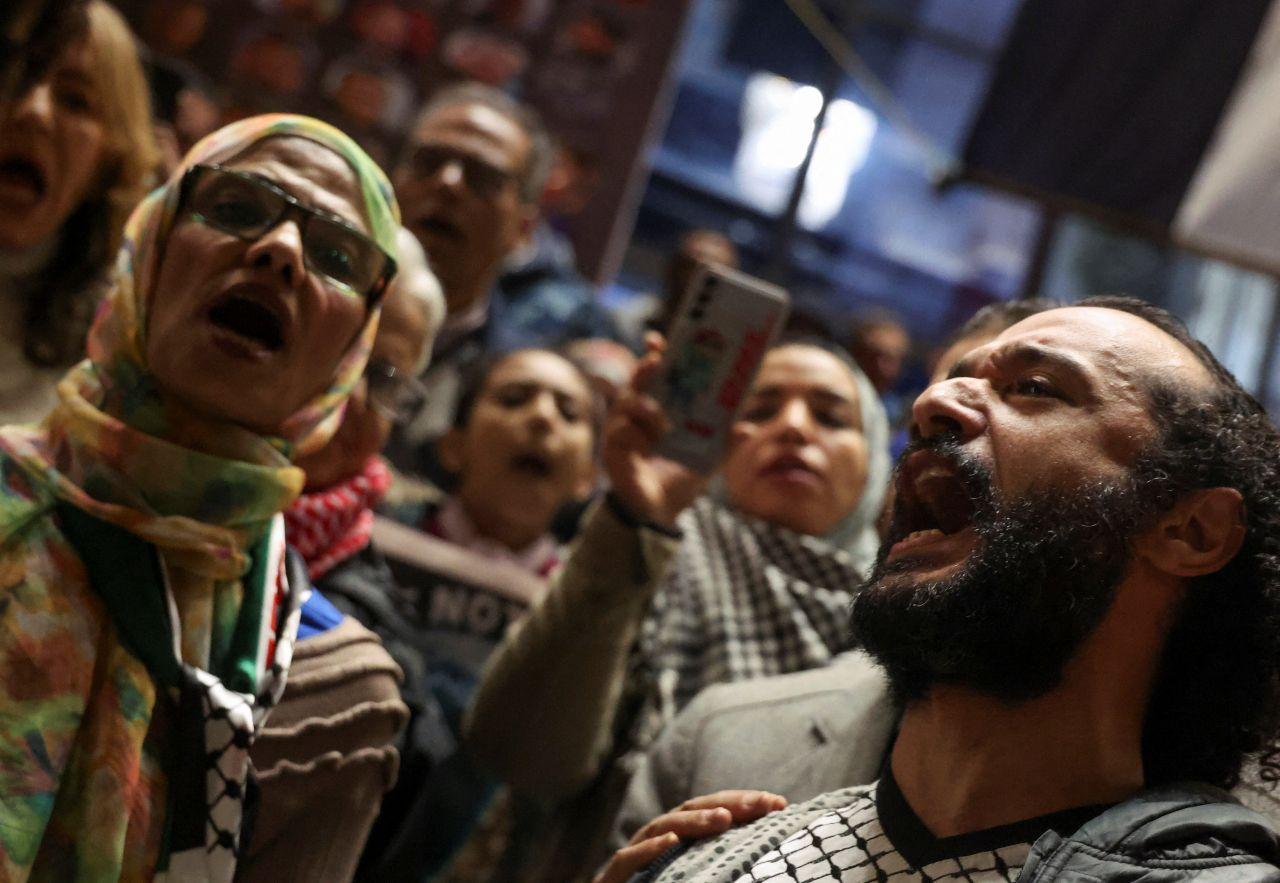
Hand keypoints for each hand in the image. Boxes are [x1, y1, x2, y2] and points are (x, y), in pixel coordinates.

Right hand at [592, 790, 787, 882]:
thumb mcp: (698, 879)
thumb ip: (724, 866)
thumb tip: (769, 862)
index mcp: (680, 840)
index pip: (714, 812)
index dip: (744, 804)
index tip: (779, 804)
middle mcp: (657, 840)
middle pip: (691, 810)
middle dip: (728, 803)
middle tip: (761, 803)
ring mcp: (634, 855)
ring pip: (663, 826)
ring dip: (694, 820)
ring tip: (723, 819)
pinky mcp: (614, 876)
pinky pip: (629, 858)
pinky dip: (650, 848)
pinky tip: (671, 843)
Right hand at [603, 333, 708, 527]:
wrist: (660, 514)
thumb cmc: (679, 480)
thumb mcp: (708, 458)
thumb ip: (726, 443)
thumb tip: (748, 428)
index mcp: (659, 410)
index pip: (654, 375)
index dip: (654, 355)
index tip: (656, 340)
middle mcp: (637, 416)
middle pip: (637, 382)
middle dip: (645, 368)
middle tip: (657, 360)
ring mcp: (622, 431)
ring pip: (626, 403)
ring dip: (644, 406)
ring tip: (659, 416)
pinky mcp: (613, 450)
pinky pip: (619, 431)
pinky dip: (636, 433)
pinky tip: (649, 444)